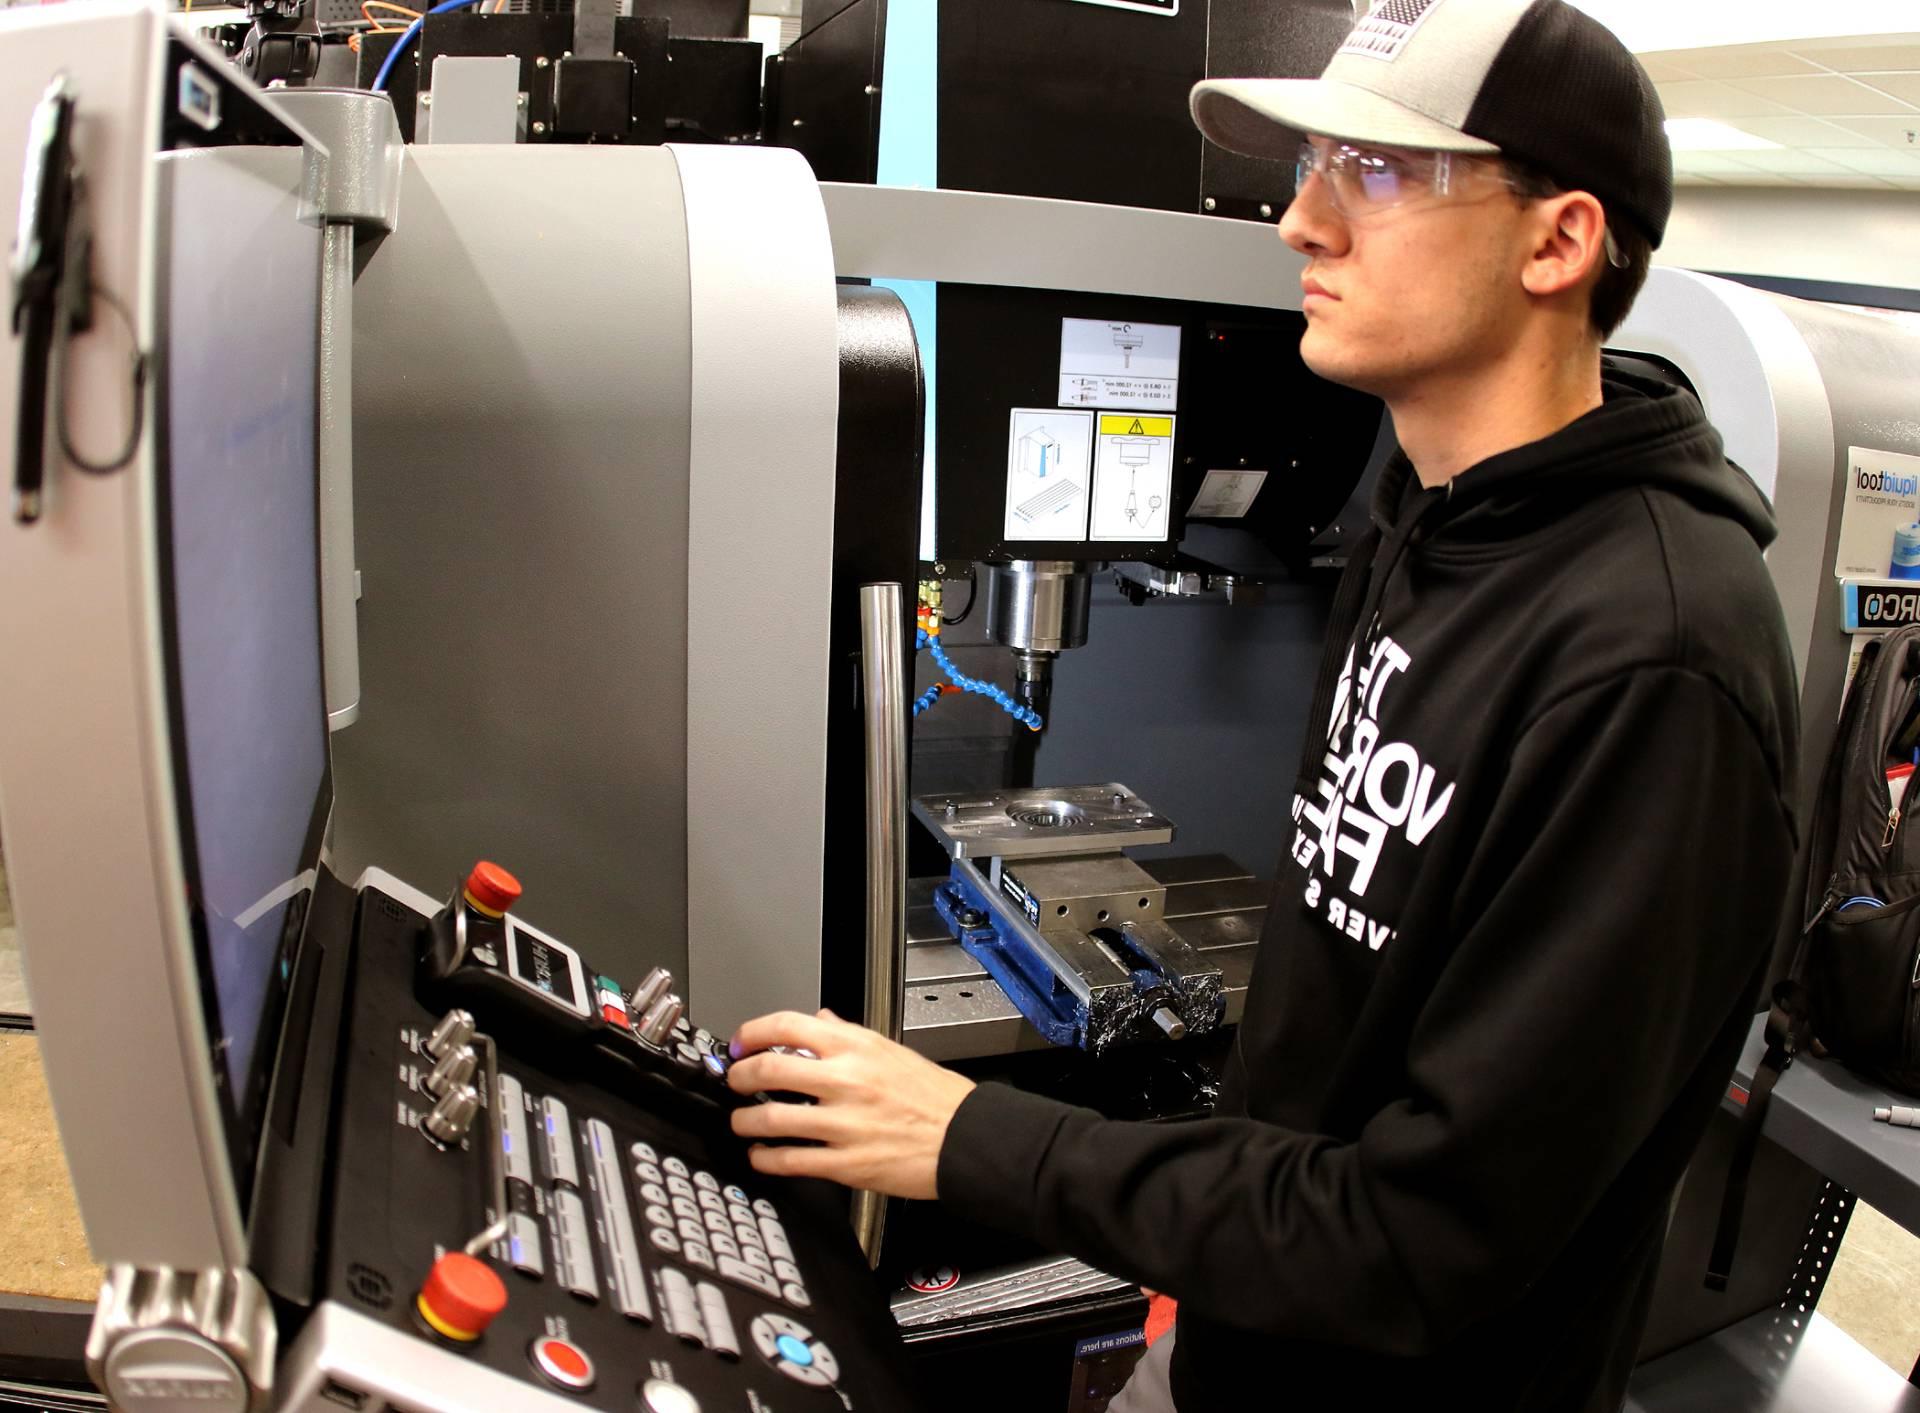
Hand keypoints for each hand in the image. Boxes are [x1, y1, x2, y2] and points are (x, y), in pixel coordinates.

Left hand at [726, 1009, 975, 1199]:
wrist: (965, 1138)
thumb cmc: (935, 1097)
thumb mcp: (891, 1050)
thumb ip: (848, 1035)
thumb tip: (819, 1020)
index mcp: (857, 1047)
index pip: (789, 1026)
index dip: (753, 1032)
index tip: (741, 1043)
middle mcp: (847, 1081)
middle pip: (770, 1069)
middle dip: (739, 1076)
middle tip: (734, 1080)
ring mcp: (845, 1124)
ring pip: (772, 1119)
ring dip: (745, 1121)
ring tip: (741, 1121)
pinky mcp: (847, 1163)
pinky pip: (792, 1160)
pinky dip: (766, 1159)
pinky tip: (761, 1155)